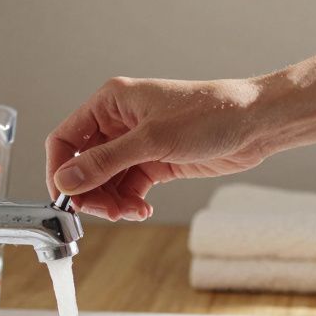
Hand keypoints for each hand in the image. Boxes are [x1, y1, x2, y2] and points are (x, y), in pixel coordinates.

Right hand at [45, 76, 271, 220]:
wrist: (254, 124)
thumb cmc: (209, 115)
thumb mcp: (151, 141)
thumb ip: (105, 162)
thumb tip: (66, 181)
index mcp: (111, 102)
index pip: (66, 139)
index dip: (60, 170)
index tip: (65, 199)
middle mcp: (119, 121)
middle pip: (84, 165)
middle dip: (91, 192)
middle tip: (106, 212)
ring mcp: (137, 142)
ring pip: (106, 180)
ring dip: (111, 201)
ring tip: (129, 212)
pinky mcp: (155, 161)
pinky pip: (128, 187)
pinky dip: (129, 202)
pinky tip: (141, 210)